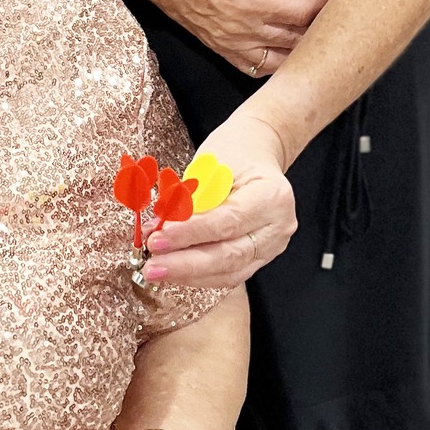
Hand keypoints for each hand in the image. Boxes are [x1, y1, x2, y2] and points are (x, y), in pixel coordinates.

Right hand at [127, 0, 339, 76]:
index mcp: (248, 2)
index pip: (302, 10)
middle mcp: (241, 30)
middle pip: (297, 38)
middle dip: (322, 22)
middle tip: (338, 7)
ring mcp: (230, 43)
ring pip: (280, 59)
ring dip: (303, 48)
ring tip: (319, 30)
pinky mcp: (220, 48)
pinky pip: (256, 68)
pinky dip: (278, 64)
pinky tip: (289, 52)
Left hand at [143, 114, 295, 288]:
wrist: (256, 153)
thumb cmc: (233, 154)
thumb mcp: (210, 167)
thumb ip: (190, 200)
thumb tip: (158, 230)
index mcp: (272, 195)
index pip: (227, 222)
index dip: (190, 234)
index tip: (158, 238)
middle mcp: (278, 226)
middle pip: (230, 255)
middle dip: (186, 263)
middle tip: (152, 265)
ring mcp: (272, 246)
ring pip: (229, 272)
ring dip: (188, 274)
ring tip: (156, 270)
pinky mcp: (259, 258)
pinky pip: (228, 274)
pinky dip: (198, 276)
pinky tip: (174, 272)